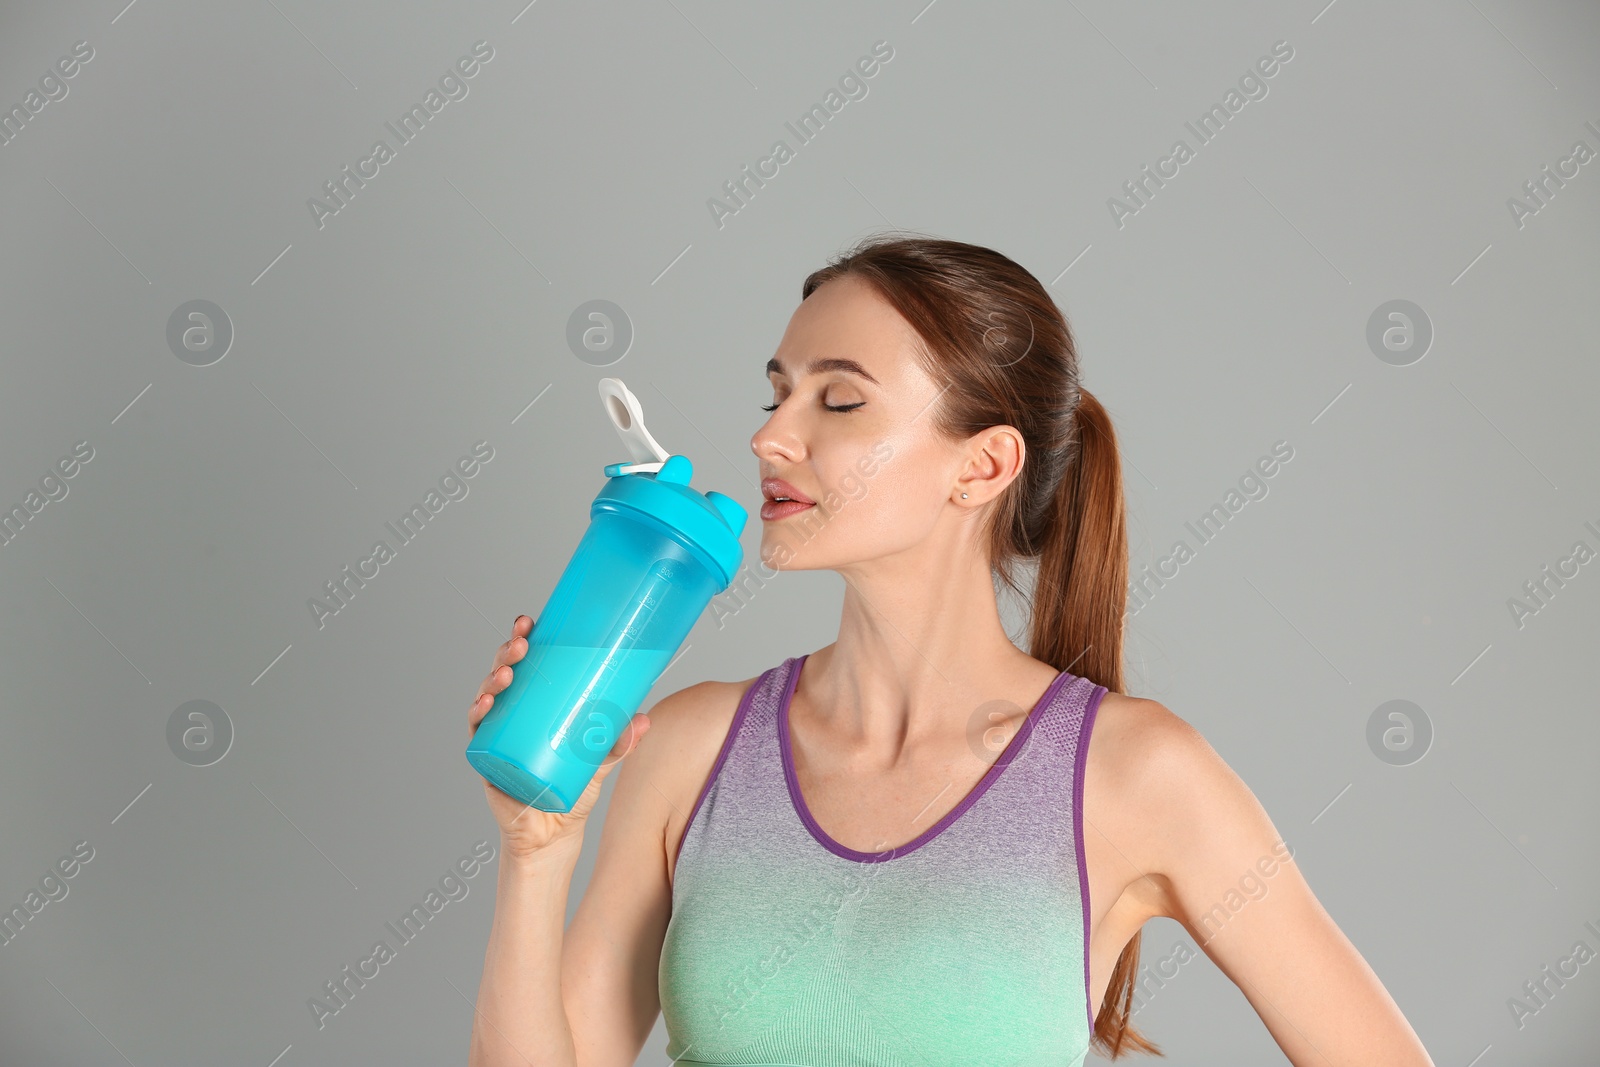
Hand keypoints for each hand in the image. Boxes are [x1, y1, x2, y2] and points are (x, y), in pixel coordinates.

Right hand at [467, 615, 651, 858]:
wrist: (554, 831)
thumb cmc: (574, 788)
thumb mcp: (601, 760)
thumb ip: (620, 742)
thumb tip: (645, 719)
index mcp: (537, 703)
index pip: (528, 663)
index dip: (523, 638)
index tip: (529, 621)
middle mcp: (513, 712)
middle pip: (504, 671)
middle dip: (508, 652)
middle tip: (522, 644)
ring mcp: (497, 733)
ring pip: (487, 695)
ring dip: (493, 679)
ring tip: (508, 673)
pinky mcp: (488, 757)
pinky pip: (477, 732)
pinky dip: (477, 715)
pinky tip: (484, 706)